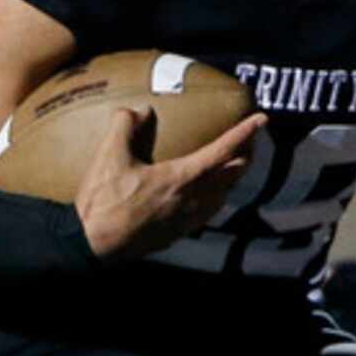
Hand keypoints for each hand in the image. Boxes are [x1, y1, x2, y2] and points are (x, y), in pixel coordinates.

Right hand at [74, 107, 263, 258]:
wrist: (93, 245)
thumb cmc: (103, 202)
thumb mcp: (109, 157)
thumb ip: (125, 125)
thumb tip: (140, 110)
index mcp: (181, 178)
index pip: (223, 151)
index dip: (244, 133)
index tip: (261, 120)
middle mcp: (193, 199)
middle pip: (234, 174)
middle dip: (247, 152)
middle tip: (251, 137)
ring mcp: (188, 219)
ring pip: (226, 194)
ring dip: (236, 176)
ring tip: (237, 162)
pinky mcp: (180, 232)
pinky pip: (211, 210)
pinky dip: (220, 195)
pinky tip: (213, 193)